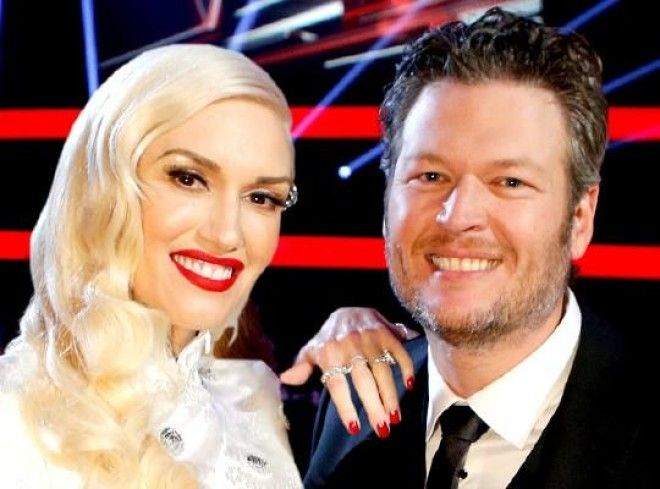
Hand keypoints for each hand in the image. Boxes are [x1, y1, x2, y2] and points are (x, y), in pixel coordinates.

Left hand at [280, 307, 418, 437]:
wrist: (348, 308)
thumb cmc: (329, 337)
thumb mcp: (312, 350)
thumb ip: (301, 366)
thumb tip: (286, 380)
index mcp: (329, 353)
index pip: (337, 384)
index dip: (345, 406)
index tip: (354, 427)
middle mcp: (350, 346)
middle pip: (363, 380)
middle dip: (374, 406)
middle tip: (383, 429)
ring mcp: (370, 338)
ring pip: (382, 369)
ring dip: (391, 394)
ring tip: (395, 417)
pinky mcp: (386, 333)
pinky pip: (398, 351)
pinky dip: (406, 366)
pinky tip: (410, 384)